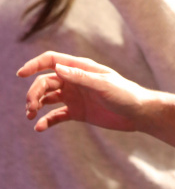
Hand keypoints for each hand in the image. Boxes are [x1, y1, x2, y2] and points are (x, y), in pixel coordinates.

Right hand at [18, 51, 148, 132]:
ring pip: (47, 98)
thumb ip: (81, 77)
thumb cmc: (125, 94)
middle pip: (46, 82)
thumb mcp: (103, 84)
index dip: (35, 65)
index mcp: (81, 68)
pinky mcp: (77, 112)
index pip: (53, 60)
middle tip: (29, 108)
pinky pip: (56, 115)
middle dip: (34, 93)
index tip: (20, 73)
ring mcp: (75, 96)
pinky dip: (46, 121)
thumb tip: (58, 68)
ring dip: (36, 105)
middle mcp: (75, 80)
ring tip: (31, 117)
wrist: (138, 113)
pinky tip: (39, 128)